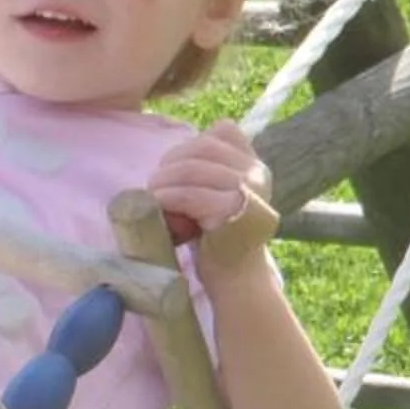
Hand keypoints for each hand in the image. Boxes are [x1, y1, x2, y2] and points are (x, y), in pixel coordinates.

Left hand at [149, 120, 266, 256]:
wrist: (234, 278)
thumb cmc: (218, 238)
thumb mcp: (216, 194)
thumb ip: (207, 170)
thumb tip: (169, 159)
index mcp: (255, 165)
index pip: (225, 130)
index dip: (192, 144)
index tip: (173, 166)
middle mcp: (258, 173)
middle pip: (205, 147)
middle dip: (171, 161)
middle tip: (154, 183)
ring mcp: (250, 191)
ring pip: (194, 169)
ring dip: (164, 179)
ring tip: (152, 194)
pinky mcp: (236, 211)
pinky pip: (192, 194)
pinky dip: (169, 197)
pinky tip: (158, 204)